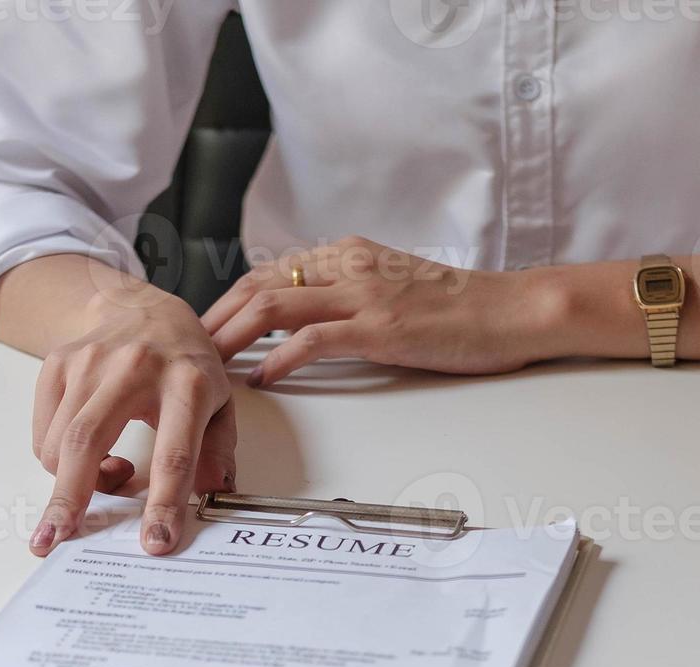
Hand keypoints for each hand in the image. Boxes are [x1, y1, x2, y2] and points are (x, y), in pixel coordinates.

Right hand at [30, 290, 235, 557]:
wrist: (142, 308)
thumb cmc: (185, 364)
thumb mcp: (220, 402)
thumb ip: (218, 450)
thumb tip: (214, 494)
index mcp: (187, 383)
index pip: (174, 453)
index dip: (164, 503)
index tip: (155, 543)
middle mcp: (134, 369)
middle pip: (89, 442)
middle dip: (69, 498)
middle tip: (54, 540)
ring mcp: (89, 363)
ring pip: (60, 442)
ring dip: (72, 480)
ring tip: (109, 472)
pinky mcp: (58, 364)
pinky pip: (44, 432)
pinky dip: (57, 457)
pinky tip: (89, 448)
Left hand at [202, 236, 559, 384]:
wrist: (511, 310)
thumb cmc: (459, 307)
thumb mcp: (393, 287)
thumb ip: (350, 293)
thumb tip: (306, 319)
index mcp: (349, 254)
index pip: (269, 272)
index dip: (228, 300)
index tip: (205, 328)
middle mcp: (349, 266)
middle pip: (258, 285)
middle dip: (215, 319)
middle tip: (188, 350)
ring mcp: (363, 294)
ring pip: (274, 306)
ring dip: (232, 337)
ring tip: (208, 364)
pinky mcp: (380, 327)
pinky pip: (312, 340)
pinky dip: (278, 359)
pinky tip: (261, 378)